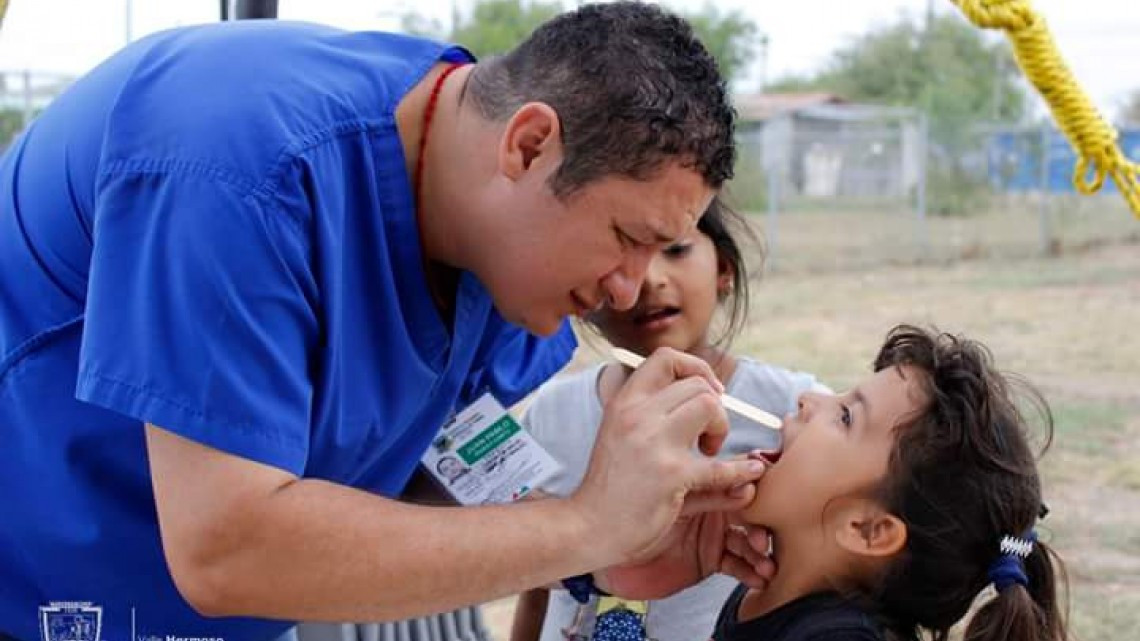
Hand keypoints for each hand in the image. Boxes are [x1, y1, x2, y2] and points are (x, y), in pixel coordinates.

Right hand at [568, 347, 767, 566]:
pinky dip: (741, 470)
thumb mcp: (620, 434)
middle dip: (714, 408)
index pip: (666, 358)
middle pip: (697, 385)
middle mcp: (637, 415)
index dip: (696, 368)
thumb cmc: (609, 484)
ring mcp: (654, 443)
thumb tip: (703, 393)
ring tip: (709, 452)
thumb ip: (652, 412)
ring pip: (710, 406)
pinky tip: (750, 473)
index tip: (707, 392)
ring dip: (721, 428)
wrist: (589, 526)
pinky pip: (721, 465)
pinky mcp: (671, 475)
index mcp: (624, 402)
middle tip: (707, 437)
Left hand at [594, 492, 777, 599]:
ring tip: (764, 560)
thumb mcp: (666, 490)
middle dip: (758, 522)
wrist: (603, 539)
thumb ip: (700, 484)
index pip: (735, 478)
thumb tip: (733, 471)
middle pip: (748, 510)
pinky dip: (748, 570)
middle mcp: (710, 505)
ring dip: (758, 550)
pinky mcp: (709, 557)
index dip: (750, 485)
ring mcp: (712, 531)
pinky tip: (758, 576)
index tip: (762, 490)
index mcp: (700, 480)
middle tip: (761, 532)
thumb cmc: (623, 506)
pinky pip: (735, 563)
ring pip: (746, 538)